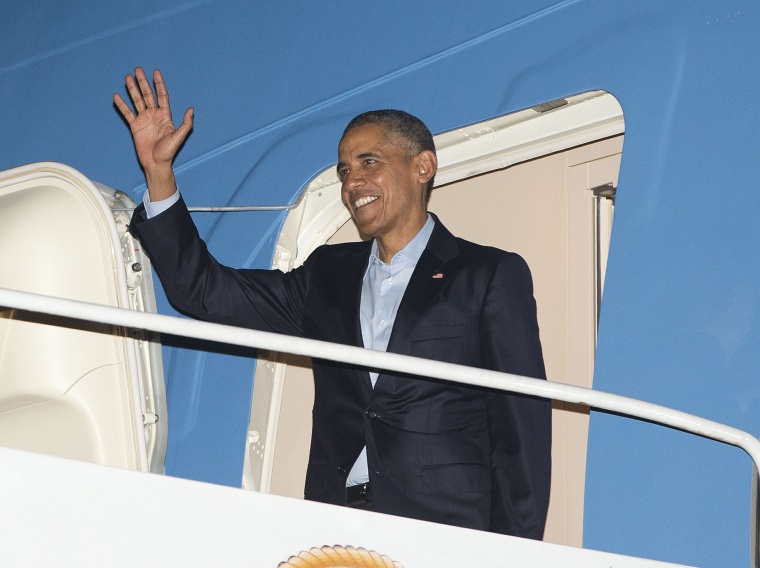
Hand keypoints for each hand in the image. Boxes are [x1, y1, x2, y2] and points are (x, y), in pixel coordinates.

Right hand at [114, 67, 192, 199]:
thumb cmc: (168, 152)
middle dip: (143, 82)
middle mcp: (154, 115)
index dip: (159, 84)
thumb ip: (186, 124)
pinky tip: (117, 96)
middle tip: (138, 69)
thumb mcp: (179, 137)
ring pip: (137, 101)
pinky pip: (127, 113)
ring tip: (127, 78)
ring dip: (132, 90)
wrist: (156, 163)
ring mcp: (144, 120)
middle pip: (148, 95)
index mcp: (165, 116)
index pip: (162, 96)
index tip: (156, 72)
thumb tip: (191, 110)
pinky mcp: (135, 126)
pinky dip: (122, 105)